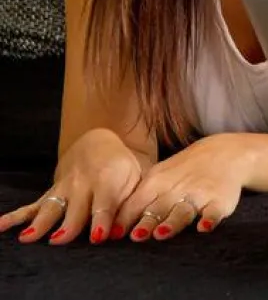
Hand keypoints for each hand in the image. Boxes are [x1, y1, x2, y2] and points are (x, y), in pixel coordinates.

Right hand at [0, 127, 145, 244]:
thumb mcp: (135, 180)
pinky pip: (31, 206)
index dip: (102, 221)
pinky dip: (15, 216)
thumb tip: (127, 229)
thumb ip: (132, 203)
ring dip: (40, 223)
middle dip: (68, 226)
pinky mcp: (50, 194)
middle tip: (60, 241)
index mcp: (108, 182)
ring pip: (51, 208)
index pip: (105, 205)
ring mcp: (63, 190)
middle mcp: (83, 186)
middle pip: (75, 210)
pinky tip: (1, 226)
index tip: (98, 237)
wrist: (99, 144)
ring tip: (29, 238)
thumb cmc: (123, 169)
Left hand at [114, 133, 250, 241]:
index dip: (125, 219)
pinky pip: (214, 211)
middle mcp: (178, 188)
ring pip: (183, 210)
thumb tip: (112, 226)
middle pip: (159, 208)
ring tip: (161, 234)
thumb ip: (139, 199)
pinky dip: (209, 219)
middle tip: (135, 237)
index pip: (137, 202)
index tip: (112, 236)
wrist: (225, 153)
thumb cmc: (185, 171)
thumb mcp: (160, 176)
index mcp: (158, 181)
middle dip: (146, 223)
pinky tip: (204, 227)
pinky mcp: (220, 200)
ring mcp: (200, 194)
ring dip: (172, 222)